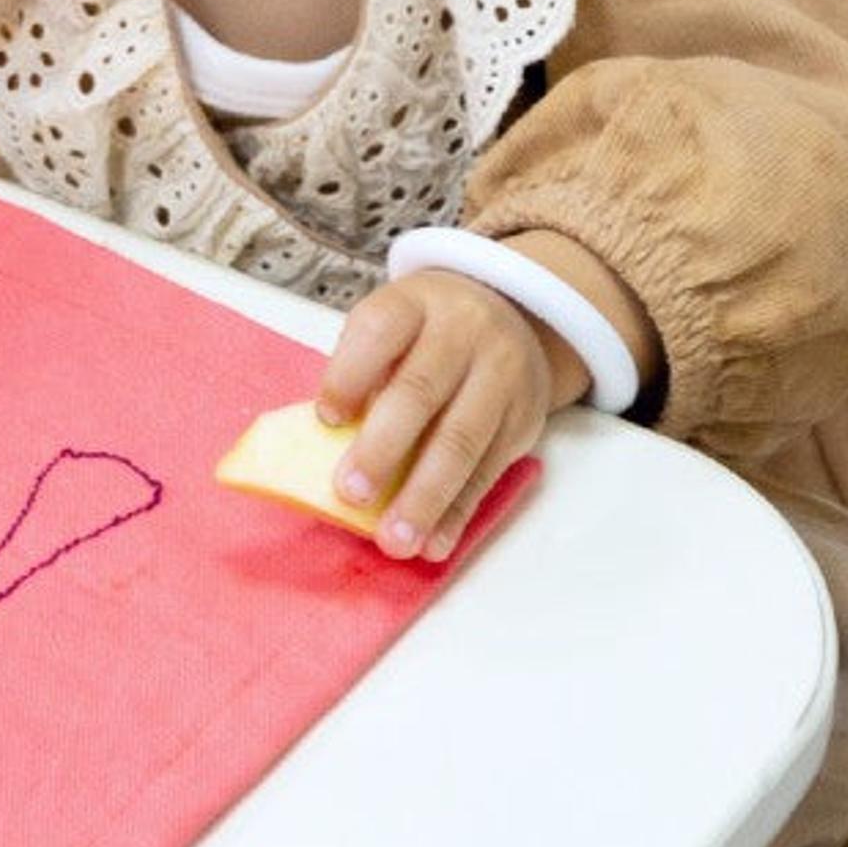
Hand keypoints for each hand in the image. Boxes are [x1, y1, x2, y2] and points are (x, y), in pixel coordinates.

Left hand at [310, 270, 568, 562]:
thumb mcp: (394, 324)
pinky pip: (488, 472)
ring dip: (425, 498)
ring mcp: (501, 377)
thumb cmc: (427, 331)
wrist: (514, 312)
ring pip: (462, 441)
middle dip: (384, 448)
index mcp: (416, 303)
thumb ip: (364, 371)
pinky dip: (457, 513)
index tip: (325, 418)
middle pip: (421, 391)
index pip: (380, 331)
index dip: (349, 375)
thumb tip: (324, 444)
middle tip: (350, 493)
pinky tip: (433, 543)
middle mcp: (464, 334)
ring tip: (395, 539)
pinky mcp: (522, 421)